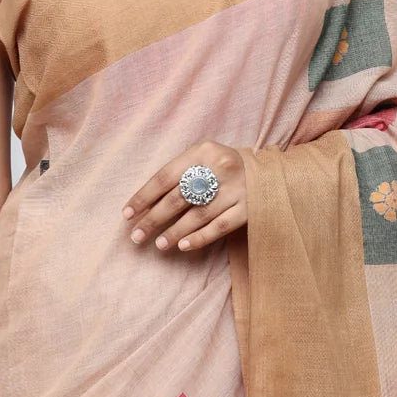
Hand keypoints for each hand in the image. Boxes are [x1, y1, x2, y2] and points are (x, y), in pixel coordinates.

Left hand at [122, 140, 246, 252]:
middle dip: (154, 219)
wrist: (268, 172)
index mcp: (203, 151)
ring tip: (158, 244)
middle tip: (136, 236)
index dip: (144, 197)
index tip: (127, 214)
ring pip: (198, 215)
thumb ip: (180, 171)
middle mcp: (220, 168)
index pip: (165, 177)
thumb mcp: (204, 156)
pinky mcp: (249, 208)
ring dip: (175, 232)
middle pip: (178, 198)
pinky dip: (199, 238)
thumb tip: (146, 202)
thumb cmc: (224, 166)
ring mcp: (237, 189)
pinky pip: (219, 226)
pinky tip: (183, 246)